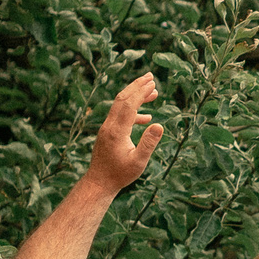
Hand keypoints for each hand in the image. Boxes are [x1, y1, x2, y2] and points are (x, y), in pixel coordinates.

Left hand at [87, 74, 164, 191]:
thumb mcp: (138, 162)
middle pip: (121, 99)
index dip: (140, 92)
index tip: (153, 83)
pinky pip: (120, 116)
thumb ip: (148, 143)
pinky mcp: (107, 133)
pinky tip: (147, 117)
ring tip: (153, 91)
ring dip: (135, 96)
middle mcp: (109, 126)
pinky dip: (134, 112)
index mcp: (117, 131)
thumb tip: (159, 125)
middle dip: (136, 86)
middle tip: (150, 76)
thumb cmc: (119, 175)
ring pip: (120, 105)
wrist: (99, 183)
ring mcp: (107, 128)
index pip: (128, 105)